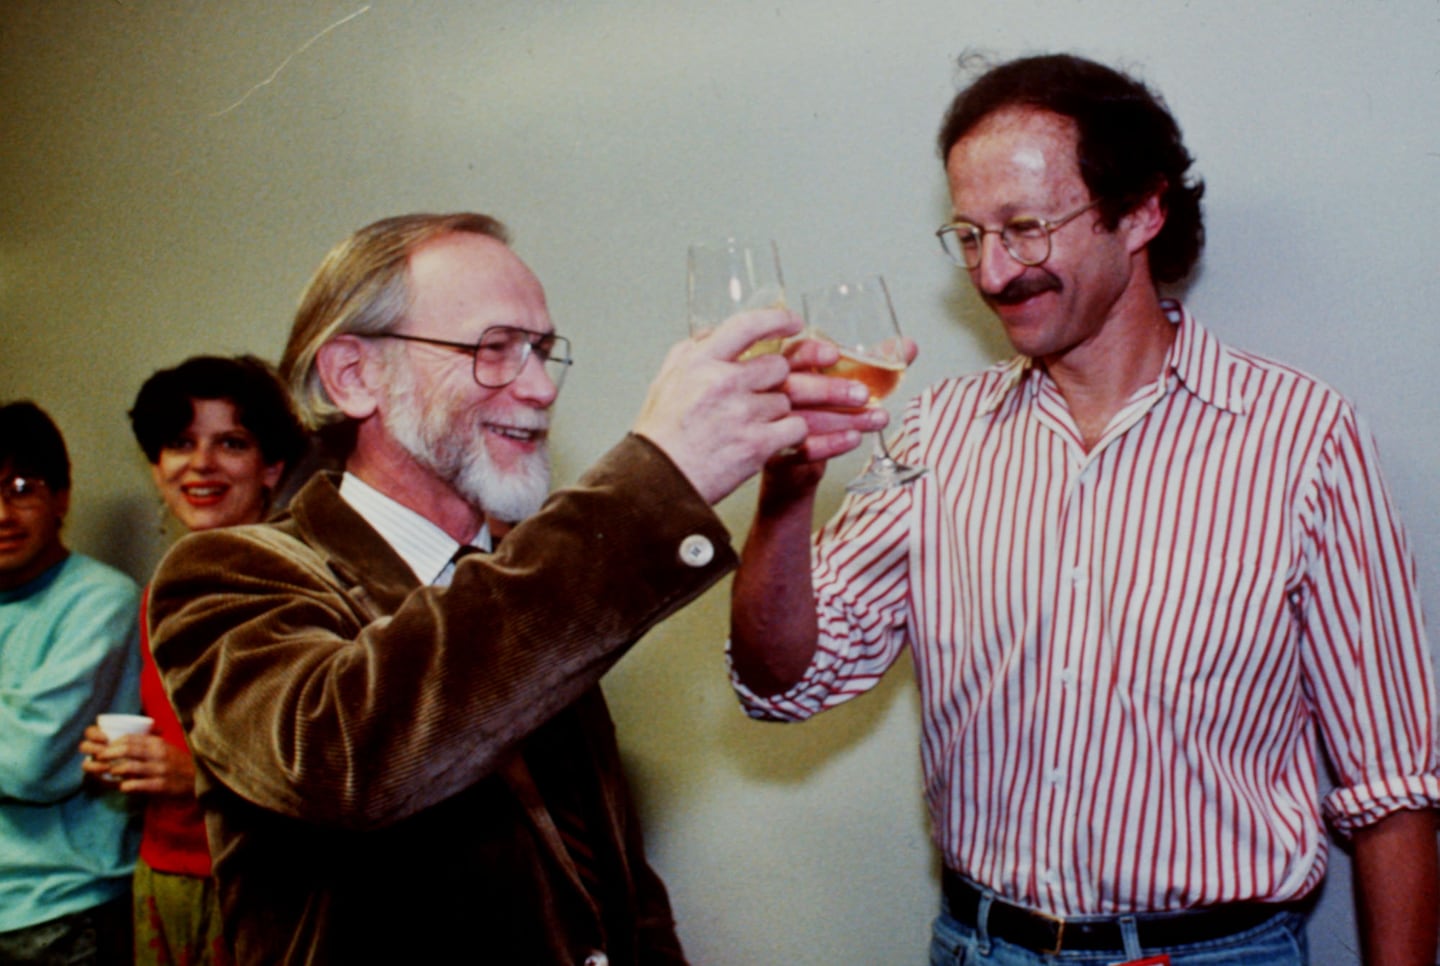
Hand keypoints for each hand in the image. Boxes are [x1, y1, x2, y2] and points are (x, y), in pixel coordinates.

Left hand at [79, 724, 196, 796]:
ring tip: (110, 773)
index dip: (112, 743)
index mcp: (158, 743)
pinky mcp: (160, 786)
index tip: (104, 748)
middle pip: (126, 749)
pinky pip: (135, 785)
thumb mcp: (165, 748)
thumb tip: (121, 741)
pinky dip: (124, 785)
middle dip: (108, 754)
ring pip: (128, 767)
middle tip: (99, 759)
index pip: (130, 738)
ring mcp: (159, 770)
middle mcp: (158, 754)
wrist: (199, 779)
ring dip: (114, 770)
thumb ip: (147, 743)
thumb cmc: (177, 763)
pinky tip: (122, 786)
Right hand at [635, 308, 809, 503]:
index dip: (777, 320)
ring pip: (785, 400)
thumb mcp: (664, 382)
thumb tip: (711, 332)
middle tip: (756, 399)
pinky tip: (769, 442)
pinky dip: (788, 436)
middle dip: (773, 382)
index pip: (747, 325)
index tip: (793, 322)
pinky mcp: (757, 443)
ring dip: (775, 414)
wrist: (657, 484)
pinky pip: (795, 428)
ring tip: (748, 428)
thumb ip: (689, 352)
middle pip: (776, 366)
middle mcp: (722, 382)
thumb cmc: (660, 438)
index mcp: (699, 362)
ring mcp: (742, 412)